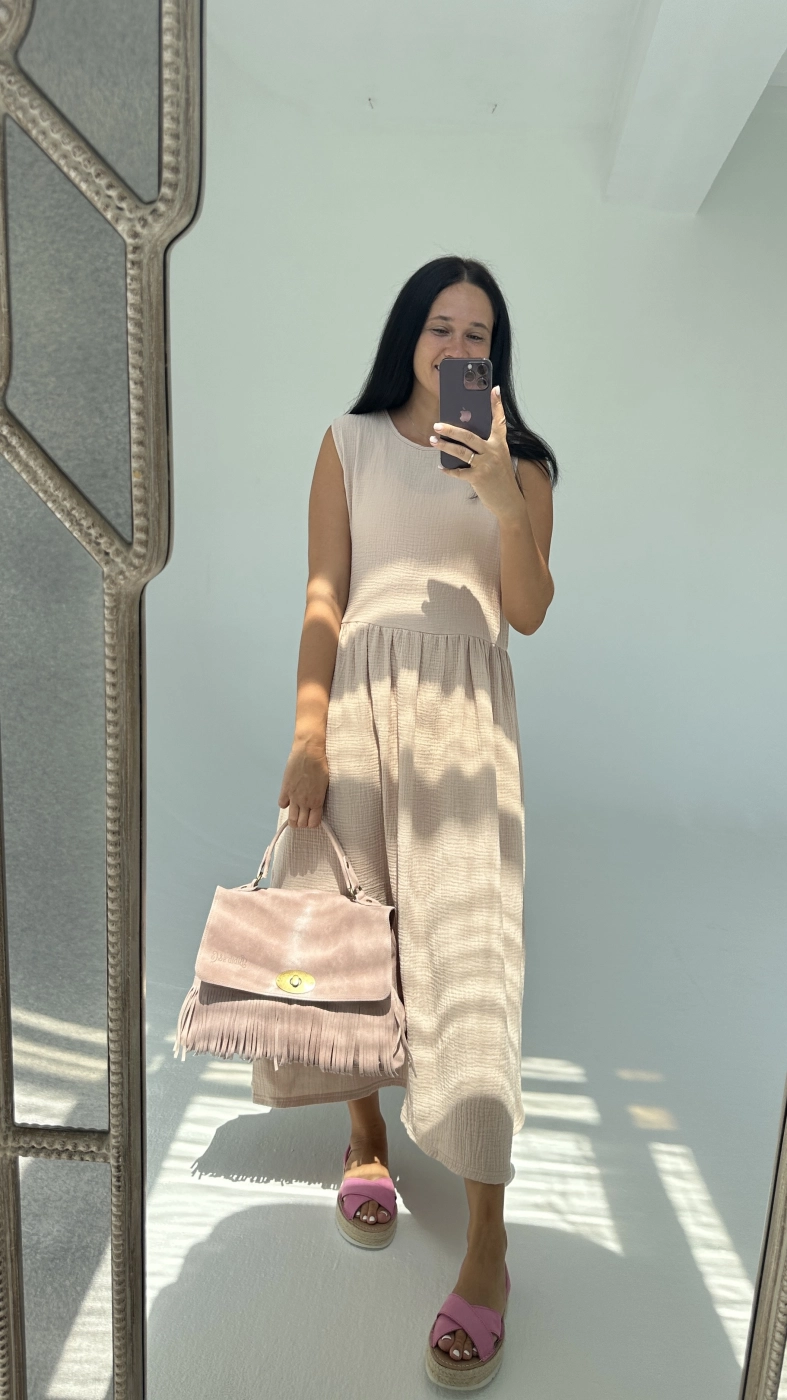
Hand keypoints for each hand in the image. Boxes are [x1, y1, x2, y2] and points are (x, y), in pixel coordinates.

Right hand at [278, 738, 328, 827]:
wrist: (309, 753)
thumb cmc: (321, 765)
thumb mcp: (325, 784)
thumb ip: (319, 797)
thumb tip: (316, 804)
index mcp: (317, 801)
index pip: (313, 823)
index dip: (312, 823)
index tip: (312, 819)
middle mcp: (305, 802)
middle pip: (301, 823)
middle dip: (302, 823)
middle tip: (303, 817)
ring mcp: (294, 796)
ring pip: (291, 818)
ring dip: (293, 819)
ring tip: (295, 814)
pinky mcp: (285, 789)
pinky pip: (282, 804)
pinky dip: (285, 804)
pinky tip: (288, 799)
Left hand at [431, 386, 521, 520]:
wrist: (510, 502)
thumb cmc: (502, 479)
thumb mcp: (499, 459)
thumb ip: (487, 447)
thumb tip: (464, 437)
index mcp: (500, 444)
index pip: (499, 421)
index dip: (497, 405)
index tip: (494, 389)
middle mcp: (494, 452)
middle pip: (469, 435)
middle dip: (451, 429)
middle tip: (437, 425)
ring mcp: (486, 465)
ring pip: (460, 451)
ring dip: (444, 446)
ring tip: (433, 440)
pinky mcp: (478, 478)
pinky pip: (458, 472)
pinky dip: (448, 470)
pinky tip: (440, 466)